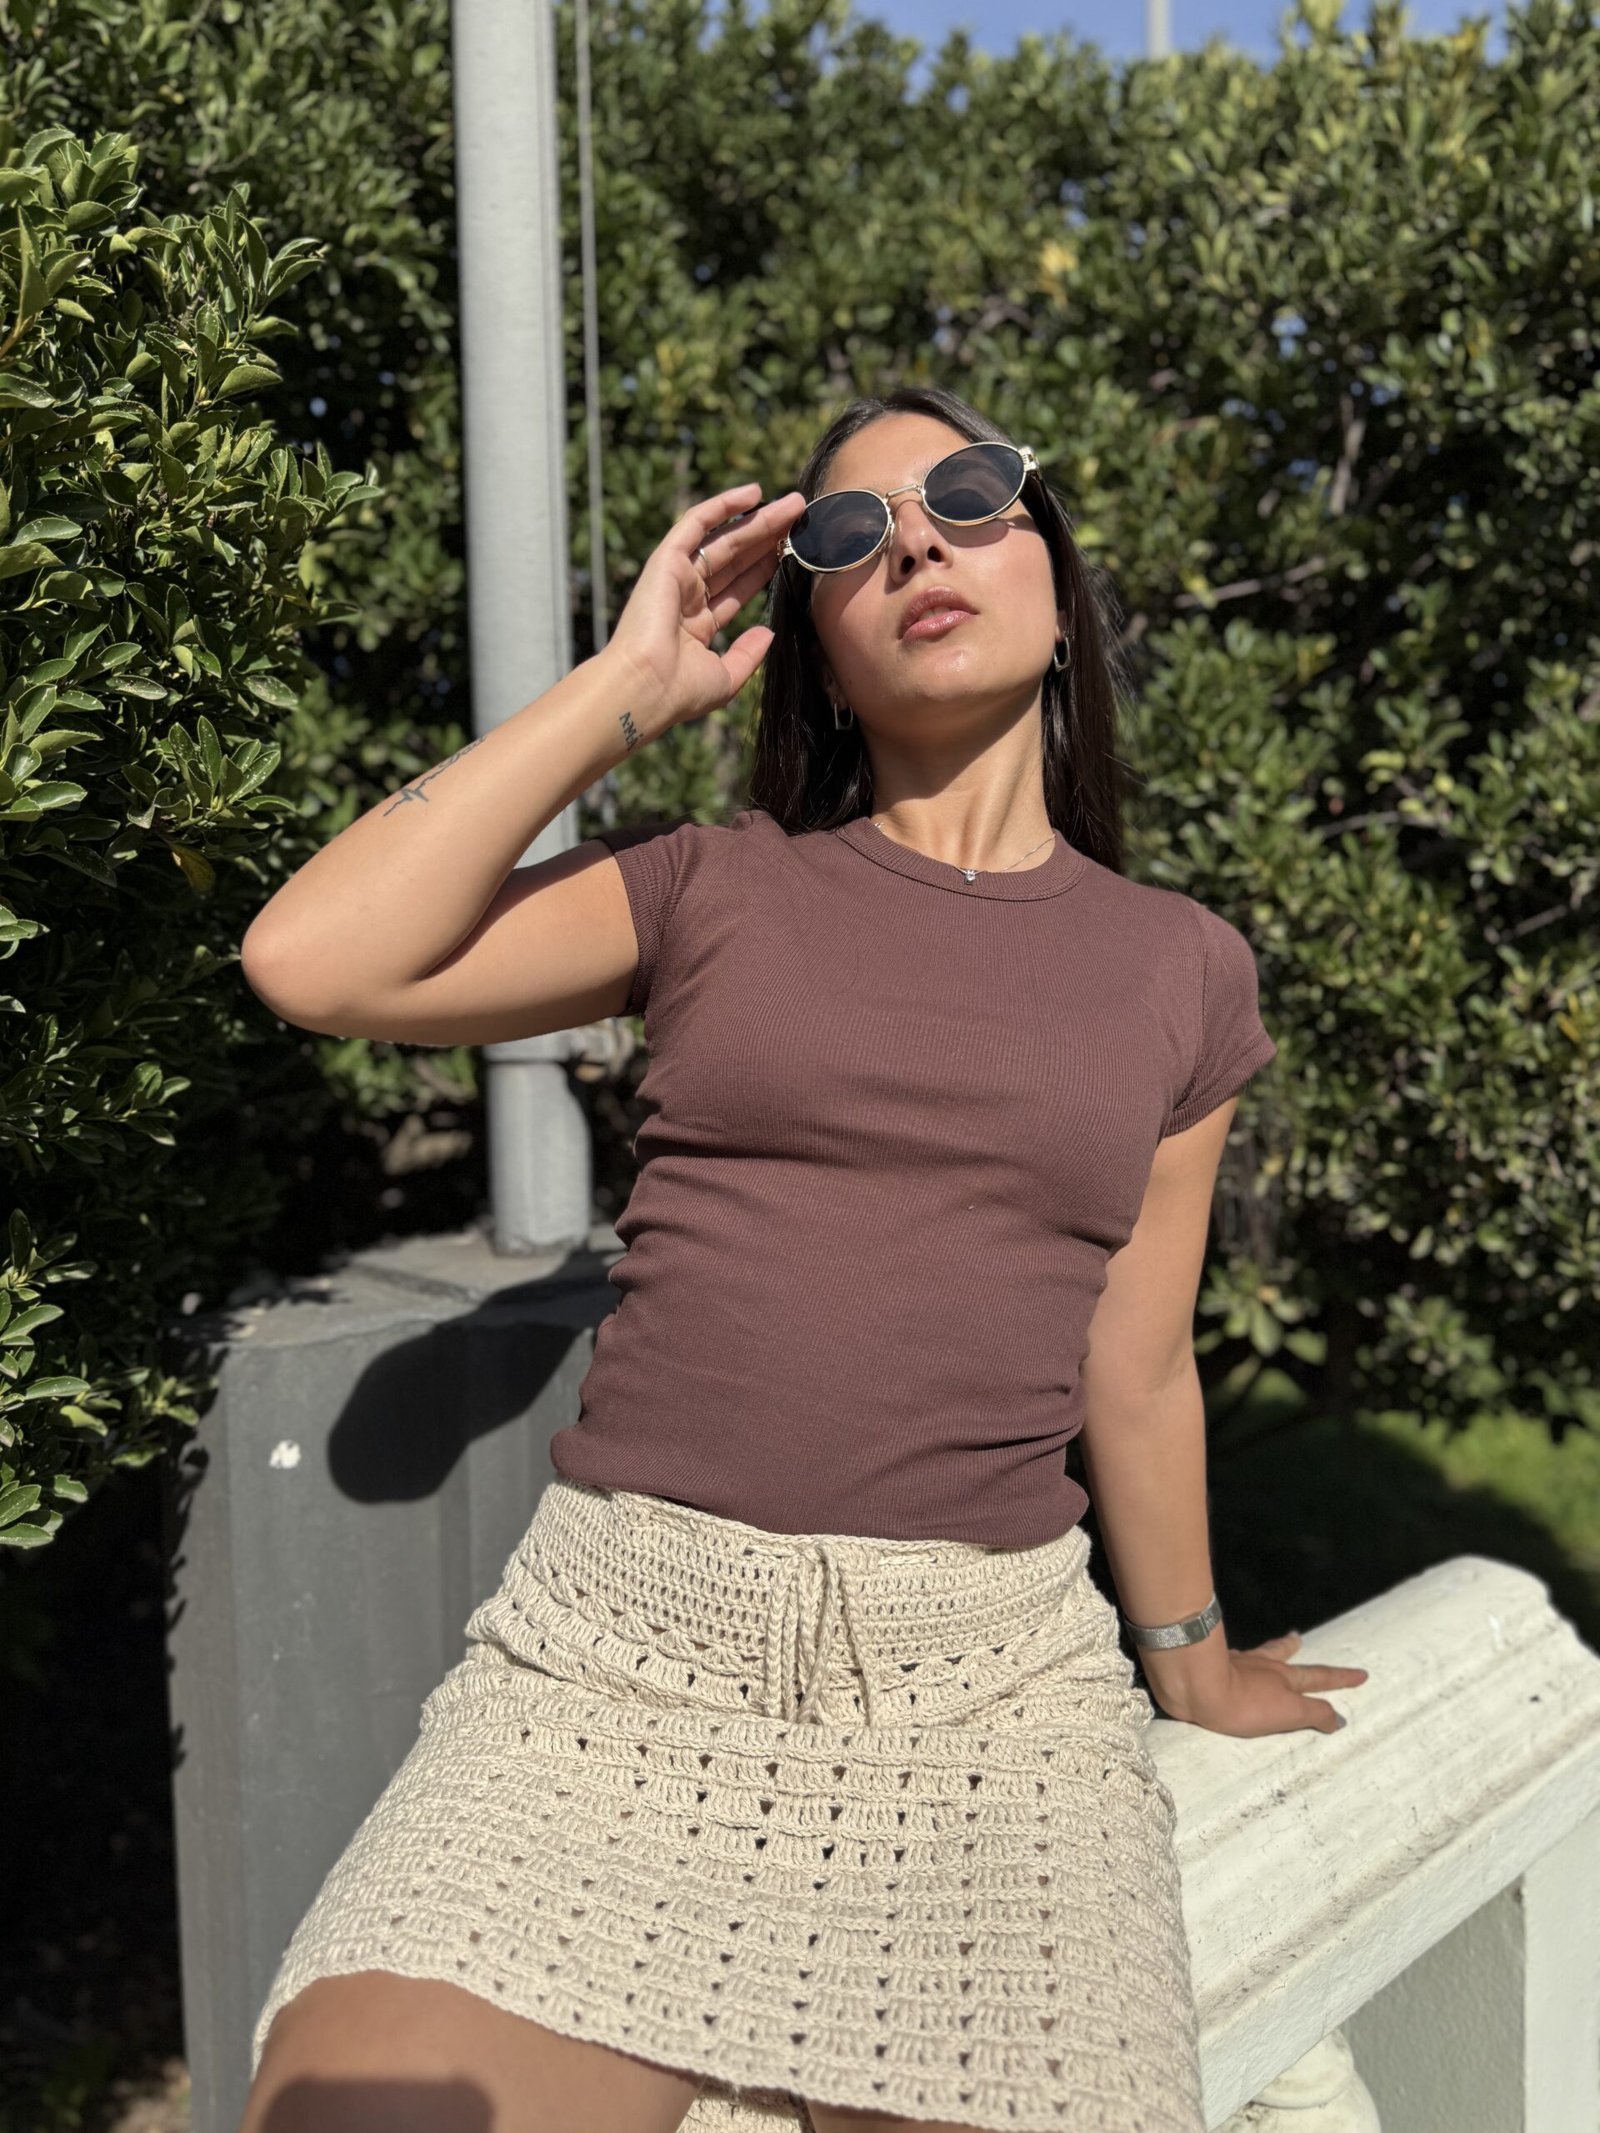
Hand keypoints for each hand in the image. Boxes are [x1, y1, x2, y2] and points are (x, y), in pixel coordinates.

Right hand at [601, 479, 807, 740]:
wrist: (645, 688)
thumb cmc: (679, 693)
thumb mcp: (726, 678)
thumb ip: (747, 654)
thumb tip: (768, 632)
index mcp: (696, 627)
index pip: (736, 589)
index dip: (763, 569)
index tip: (791, 552)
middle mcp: (686, 598)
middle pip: (735, 560)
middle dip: (768, 538)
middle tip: (799, 518)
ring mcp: (675, 578)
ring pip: (723, 539)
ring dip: (758, 520)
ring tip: (792, 504)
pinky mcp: (666, 561)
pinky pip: (697, 523)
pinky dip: (723, 506)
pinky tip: (754, 492)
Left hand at [1151, 1631, 1369, 1737]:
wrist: (1197, 1687)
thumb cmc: (1245, 1704)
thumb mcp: (1289, 1712)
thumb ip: (1315, 1713)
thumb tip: (1340, 1717)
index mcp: (1285, 1679)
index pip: (1320, 1678)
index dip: (1342, 1678)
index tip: (1362, 1674)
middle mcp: (1263, 1666)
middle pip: (1284, 1655)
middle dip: (1296, 1650)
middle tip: (1299, 1638)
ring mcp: (1236, 1664)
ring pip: (1257, 1653)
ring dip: (1268, 1649)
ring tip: (1270, 1643)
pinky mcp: (1211, 1667)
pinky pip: (1232, 1661)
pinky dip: (1238, 1659)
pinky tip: (1233, 1659)